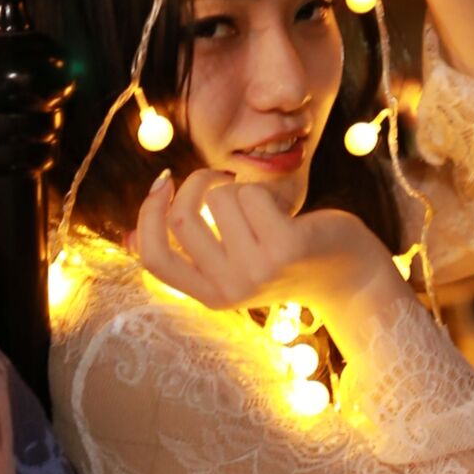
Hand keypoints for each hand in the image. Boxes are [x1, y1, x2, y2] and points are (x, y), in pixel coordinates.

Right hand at [135, 166, 387, 314]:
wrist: (349, 276)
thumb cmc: (284, 259)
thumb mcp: (231, 264)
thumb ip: (188, 254)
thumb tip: (123, 239)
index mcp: (210, 296)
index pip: (154, 259)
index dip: (147, 217)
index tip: (162, 185)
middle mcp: (230, 289)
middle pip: (183, 219)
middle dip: (196, 183)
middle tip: (220, 177)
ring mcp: (258, 270)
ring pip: (219, 199)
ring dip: (238, 186)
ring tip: (261, 202)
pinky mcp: (285, 247)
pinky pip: (250, 193)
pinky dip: (262, 189)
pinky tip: (283, 208)